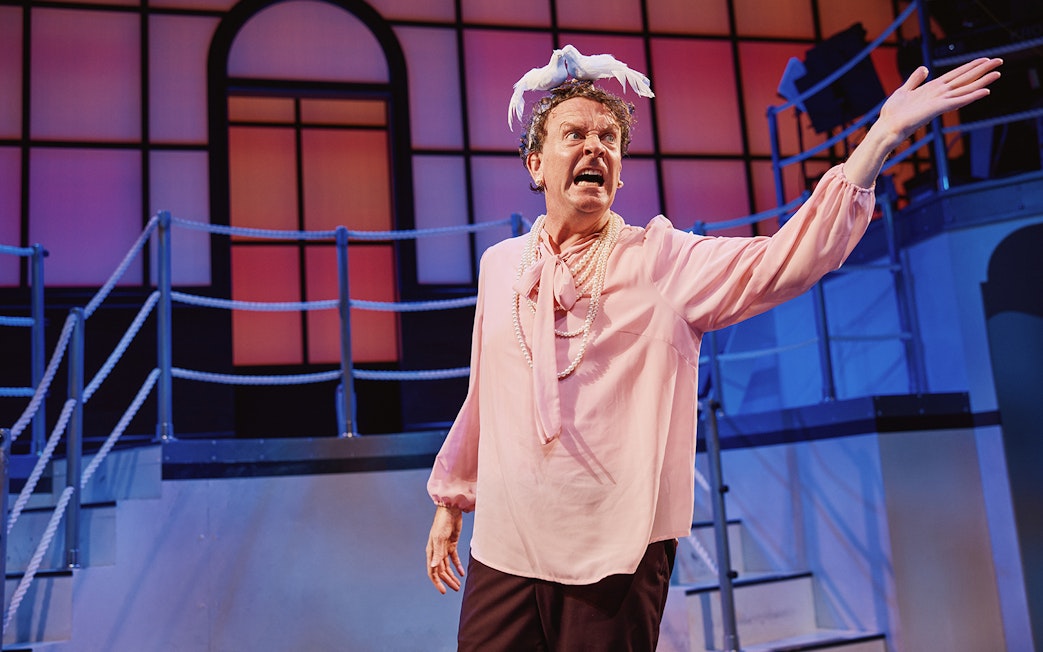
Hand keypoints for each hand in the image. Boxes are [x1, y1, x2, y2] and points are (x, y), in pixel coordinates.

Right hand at [426, 504, 464, 593]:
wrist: (451, 510)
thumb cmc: (442, 522)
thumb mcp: (439, 538)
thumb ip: (438, 553)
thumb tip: (434, 567)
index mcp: (431, 552)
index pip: (432, 571)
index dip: (437, 582)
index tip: (443, 591)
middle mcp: (436, 552)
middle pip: (441, 571)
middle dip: (448, 581)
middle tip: (456, 589)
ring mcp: (444, 548)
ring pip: (448, 566)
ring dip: (452, 576)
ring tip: (458, 584)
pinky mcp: (451, 544)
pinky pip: (454, 558)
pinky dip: (457, 566)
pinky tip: (461, 573)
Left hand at [877, 57, 1002, 147]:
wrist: (888, 127)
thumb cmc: (894, 113)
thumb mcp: (904, 90)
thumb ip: (915, 79)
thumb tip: (924, 68)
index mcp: (933, 88)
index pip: (956, 74)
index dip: (970, 66)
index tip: (984, 59)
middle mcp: (940, 94)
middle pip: (965, 79)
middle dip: (982, 70)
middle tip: (1000, 61)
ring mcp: (940, 101)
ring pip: (966, 88)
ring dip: (983, 80)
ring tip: (998, 73)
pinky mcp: (938, 108)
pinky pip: (958, 100)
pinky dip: (972, 96)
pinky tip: (985, 91)